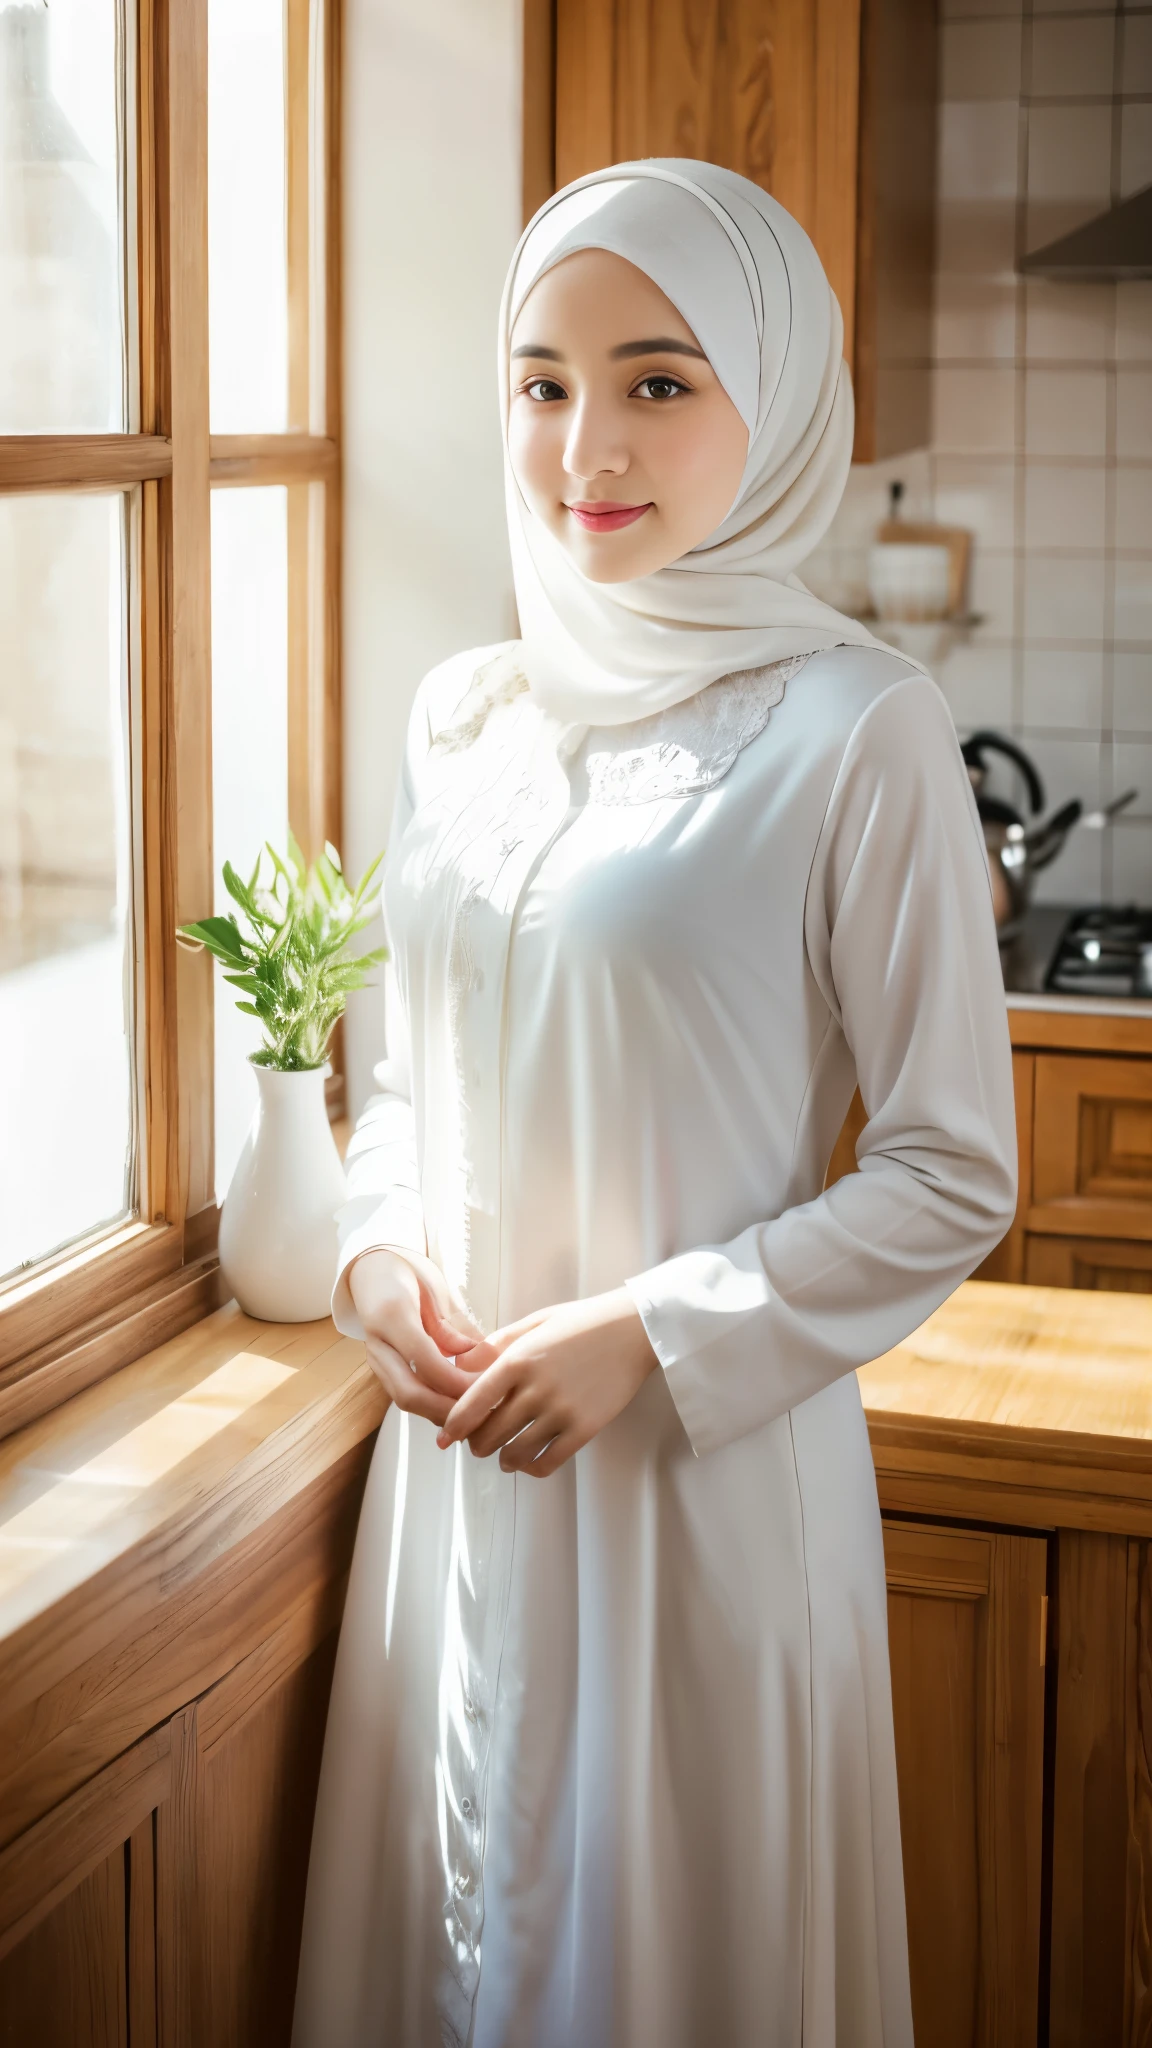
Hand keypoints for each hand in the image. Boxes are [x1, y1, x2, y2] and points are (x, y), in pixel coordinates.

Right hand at [349, 1248, 482, 1426]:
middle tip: (480, 1411)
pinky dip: (430, 1405)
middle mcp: (377, 1342)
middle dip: (446, 1410)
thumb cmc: (408, 1277)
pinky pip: (404, 1395)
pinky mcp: (379, 1370)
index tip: (484, 1387)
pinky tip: (454, 1404)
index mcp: (392, 1314)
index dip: (455, 1380)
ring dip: (439, 1413)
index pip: (424, 1359)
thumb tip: (480, 1355)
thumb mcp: (434, 1290)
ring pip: (404, 1400)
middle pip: (408, 1393)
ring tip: (472, 1413)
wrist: (371, 1275)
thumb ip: (452, 1326)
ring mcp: (374, 1359)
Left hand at [436, 1287, 656, 1477]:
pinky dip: (532, 1468)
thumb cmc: (581, 1323)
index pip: (472, 1405)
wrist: (632, 1329)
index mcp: (517, 1360)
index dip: (453, 1427)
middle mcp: (535, 1389)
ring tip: (504, 1456)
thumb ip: (496, 1344)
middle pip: (489, 1434)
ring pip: (516, 1453)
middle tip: (478, 1443)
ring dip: (504, 1460)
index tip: (444, 1438)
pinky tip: (530, 1462)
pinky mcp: (585, 1428)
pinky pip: (548, 1462)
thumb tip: (459, 1366)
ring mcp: (561, 1411)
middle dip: (477, 1444)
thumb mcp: (534, 1323)